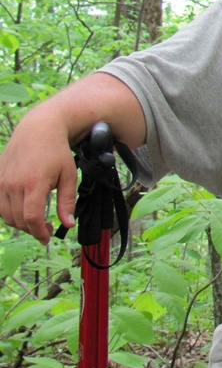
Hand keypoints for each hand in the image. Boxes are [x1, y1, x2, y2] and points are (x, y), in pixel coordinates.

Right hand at [0, 72, 145, 244]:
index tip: (47, 238)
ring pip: (5, 214)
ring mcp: (2, 181)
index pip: (31, 218)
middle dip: (32, 229)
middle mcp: (14, 184)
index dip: (38, 232)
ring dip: (19, 223)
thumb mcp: (68, 175)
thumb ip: (67, 201)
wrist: (38, 130)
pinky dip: (7, 213)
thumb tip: (67, 224)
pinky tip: (21, 211)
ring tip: (35, 221)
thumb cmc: (57, 152)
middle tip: (46, 230)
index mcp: (34, 183)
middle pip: (18, 219)